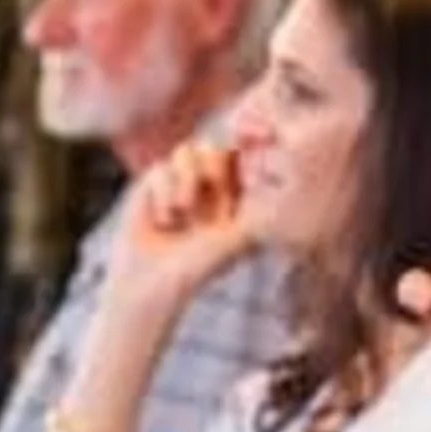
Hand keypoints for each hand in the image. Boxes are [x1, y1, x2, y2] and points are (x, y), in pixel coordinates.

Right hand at [102, 139, 258, 321]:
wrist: (150, 284)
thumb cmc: (196, 269)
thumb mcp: (234, 241)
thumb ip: (256, 215)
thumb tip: (281, 190)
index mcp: (235, 197)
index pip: (244, 160)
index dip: (247, 150)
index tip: (247, 152)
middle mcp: (208, 188)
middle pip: (216, 147)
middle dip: (214, 161)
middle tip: (212, 180)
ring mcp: (179, 185)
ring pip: (187, 151)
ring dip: (186, 176)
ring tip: (184, 208)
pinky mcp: (152, 188)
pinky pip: (160, 169)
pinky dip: (162, 193)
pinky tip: (165, 221)